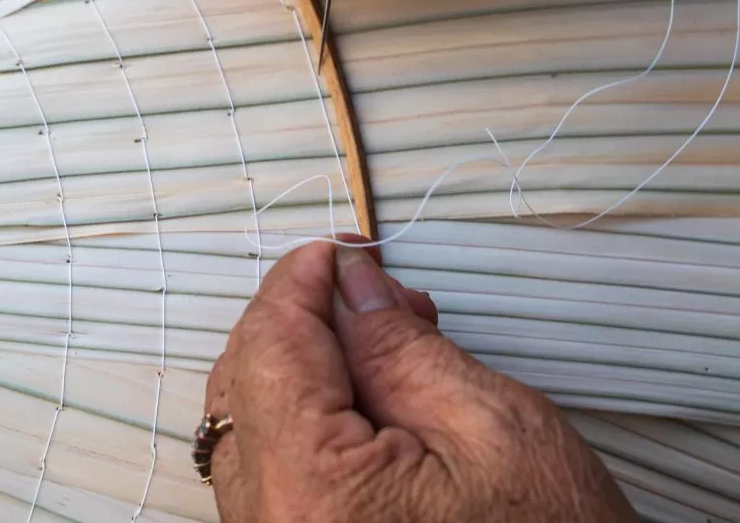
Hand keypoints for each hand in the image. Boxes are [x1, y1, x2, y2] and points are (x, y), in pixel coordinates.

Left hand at [203, 242, 637, 521]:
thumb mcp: (492, 423)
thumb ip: (400, 345)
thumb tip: (348, 285)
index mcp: (313, 491)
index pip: (272, 347)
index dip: (303, 281)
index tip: (341, 248)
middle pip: (247, 383)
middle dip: (307, 322)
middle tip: (378, 293)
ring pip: (251, 425)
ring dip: (307, 369)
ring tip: (390, 347)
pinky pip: (270, 469)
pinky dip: (307, 421)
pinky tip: (367, 401)